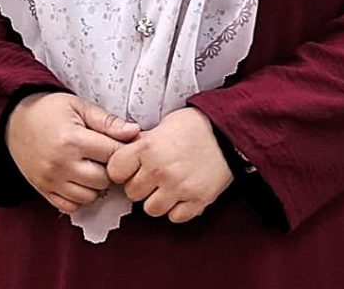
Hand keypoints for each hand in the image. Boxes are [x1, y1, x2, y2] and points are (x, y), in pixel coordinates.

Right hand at [5, 92, 139, 213]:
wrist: (15, 121)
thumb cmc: (50, 110)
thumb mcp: (79, 106)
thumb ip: (107, 121)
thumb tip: (135, 132)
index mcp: (72, 140)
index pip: (112, 154)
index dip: (123, 149)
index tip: (124, 145)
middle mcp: (61, 164)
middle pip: (104, 179)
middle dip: (110, 168)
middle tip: (106, 156)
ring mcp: (51, 181)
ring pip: (90, 197)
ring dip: (96, 185)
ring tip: (93, 166)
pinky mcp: (43, 191)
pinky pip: (70, 207)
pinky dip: (80, 197)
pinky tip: (80, 180)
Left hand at [106, 107, 232, 222]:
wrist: (228, 132)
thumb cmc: (194, 125)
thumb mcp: (163, 125)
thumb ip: (142, 142)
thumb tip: (124, 152)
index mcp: (148, 148)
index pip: (115, 171)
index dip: (122, 170)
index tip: (130, 168)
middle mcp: (160, 170)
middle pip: (132, 193)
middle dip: (140, 185)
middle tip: (152, 176)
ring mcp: (178, 188)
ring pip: (151, 210)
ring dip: (157, 200)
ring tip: (167, 186)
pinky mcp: (197, 200)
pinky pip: (175, 217)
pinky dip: (177, 209)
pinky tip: (182, 194)